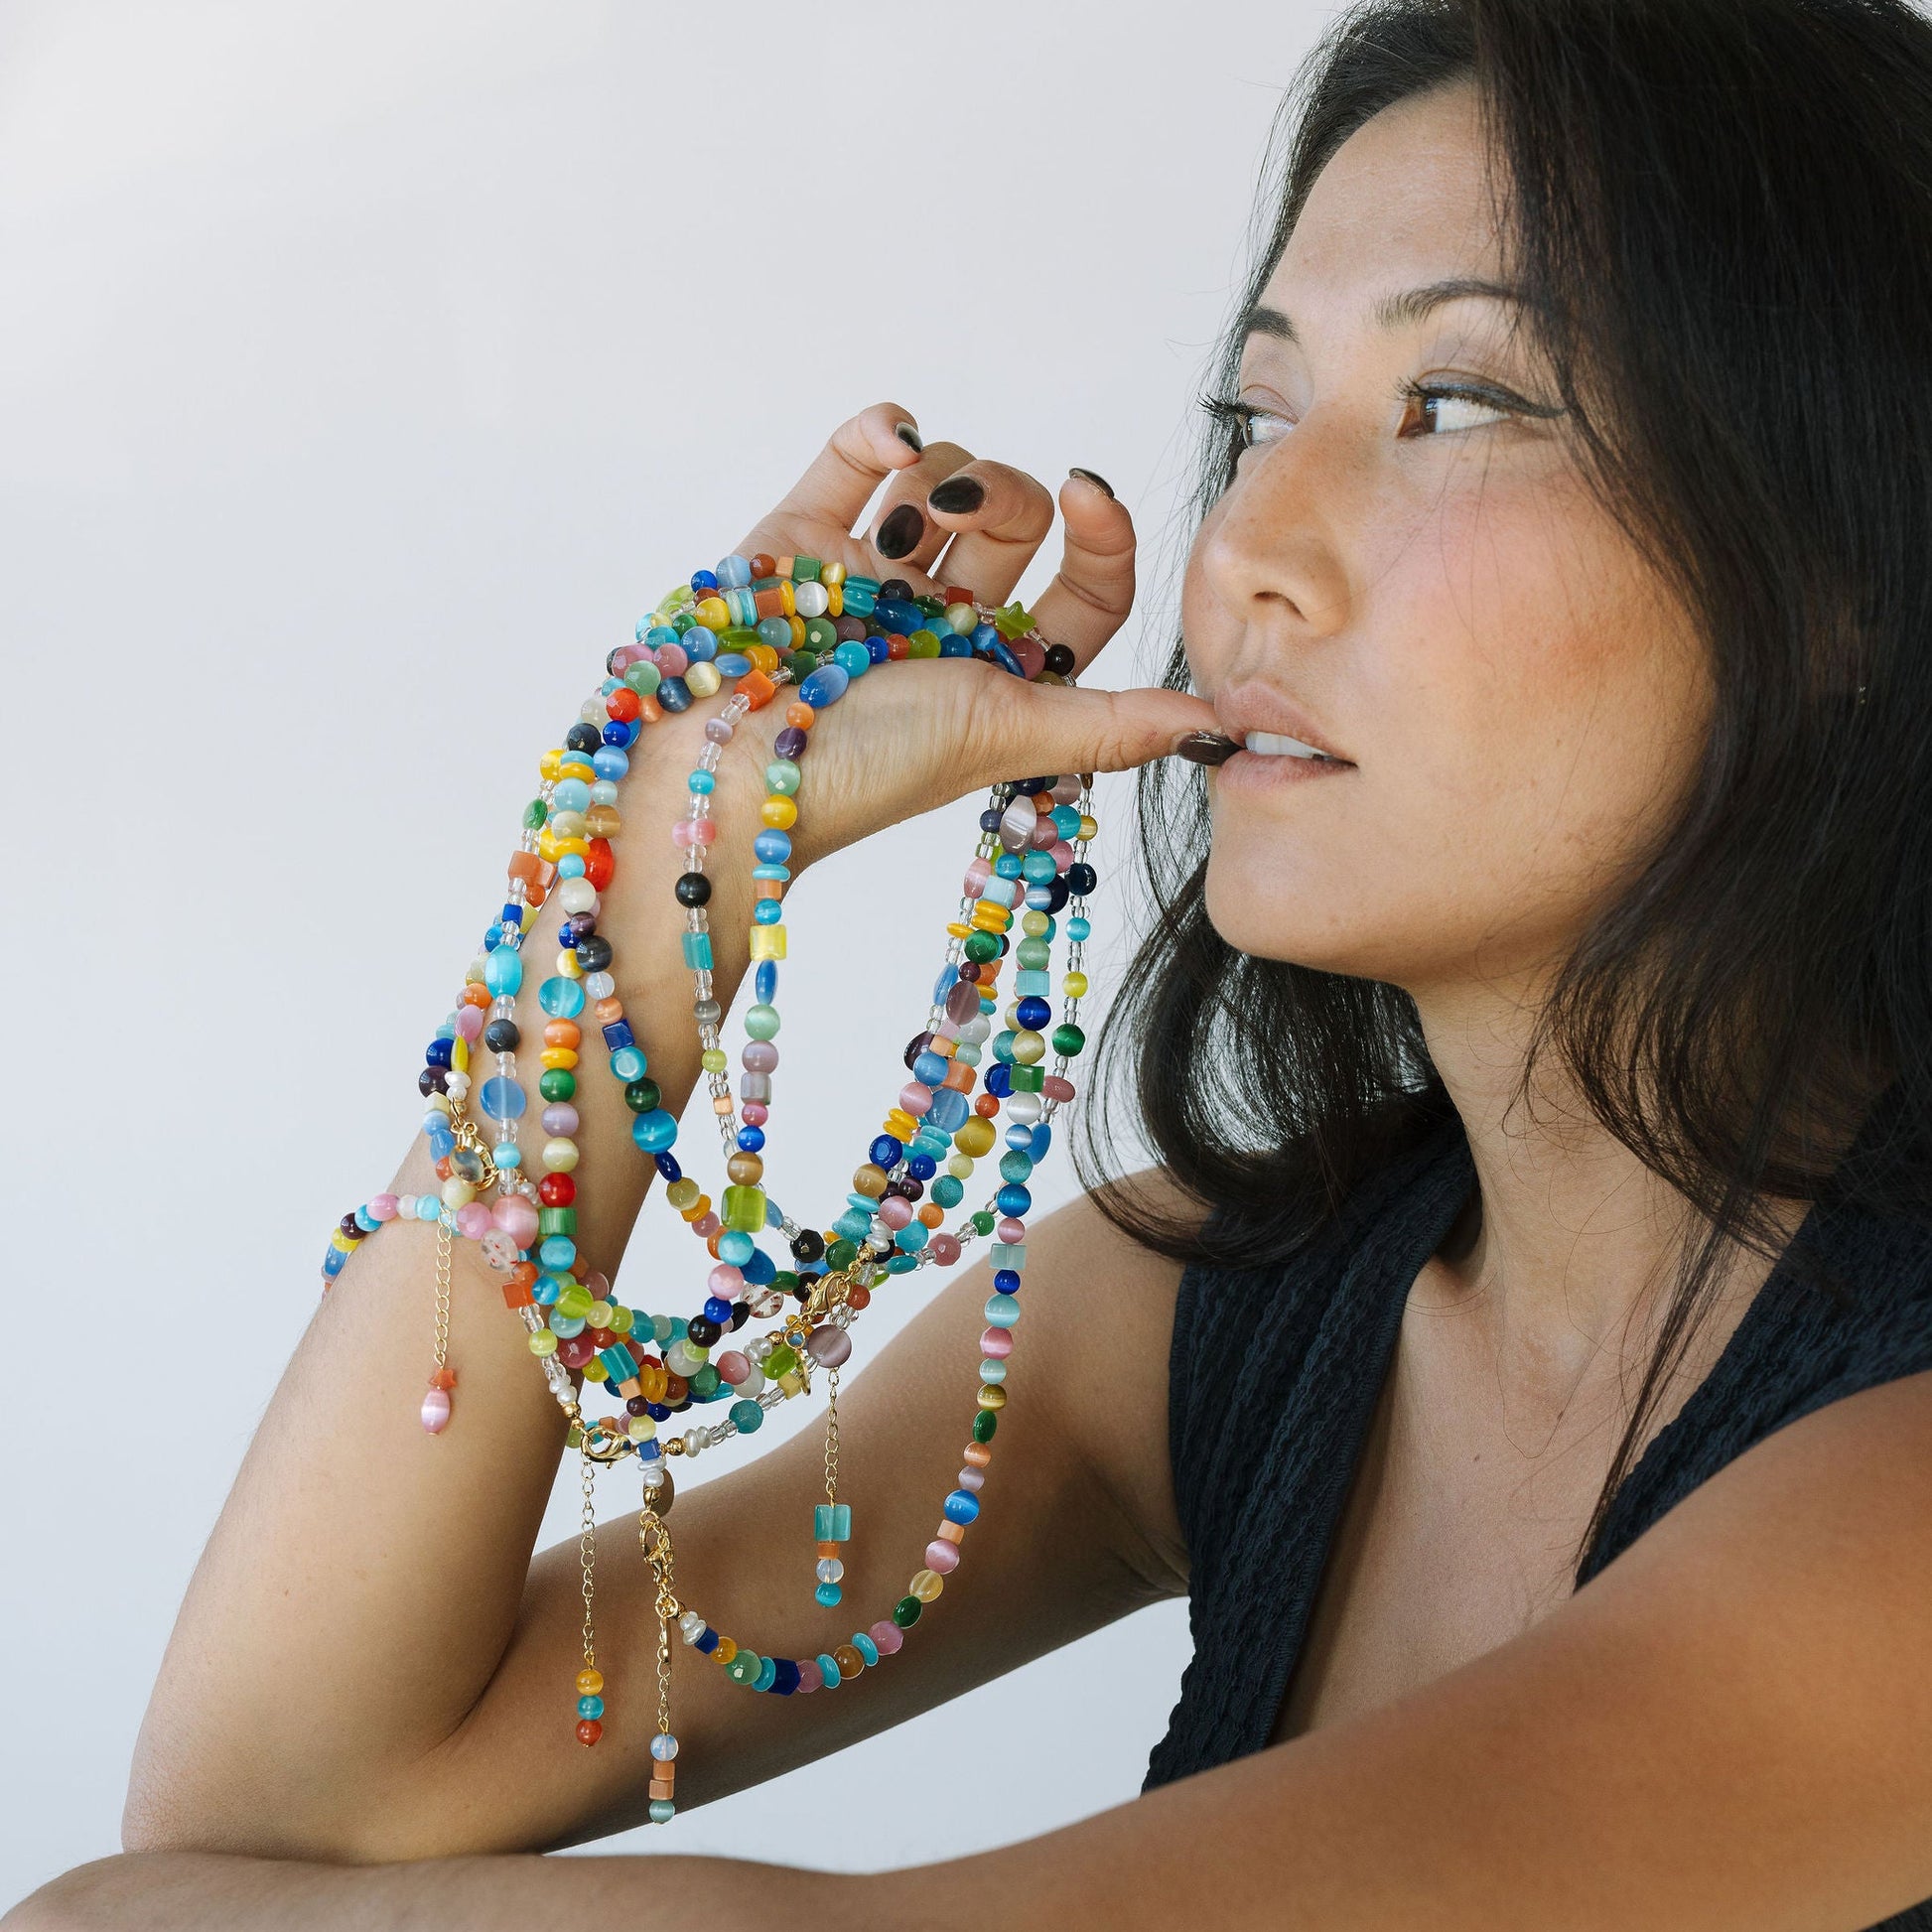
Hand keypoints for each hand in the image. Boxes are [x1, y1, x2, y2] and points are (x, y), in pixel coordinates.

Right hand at [668, 400, 1219, 872]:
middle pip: (1020, 516)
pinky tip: (885, 443)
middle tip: (961, 529)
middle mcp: (944, 623)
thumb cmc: (862, 768)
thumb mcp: (1004, 736)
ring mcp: (870, 576)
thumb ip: (1108, 724)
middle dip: (1007, 501)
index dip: (1102, 534)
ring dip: (941, 478)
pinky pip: (858, 449)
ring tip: (894, 534)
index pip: (1088, 587)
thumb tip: (1218, 726)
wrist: (721, 771)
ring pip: (945, 473)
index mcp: (1002, 674)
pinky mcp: (799, 537)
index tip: (1087, 494)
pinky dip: (878, 428)